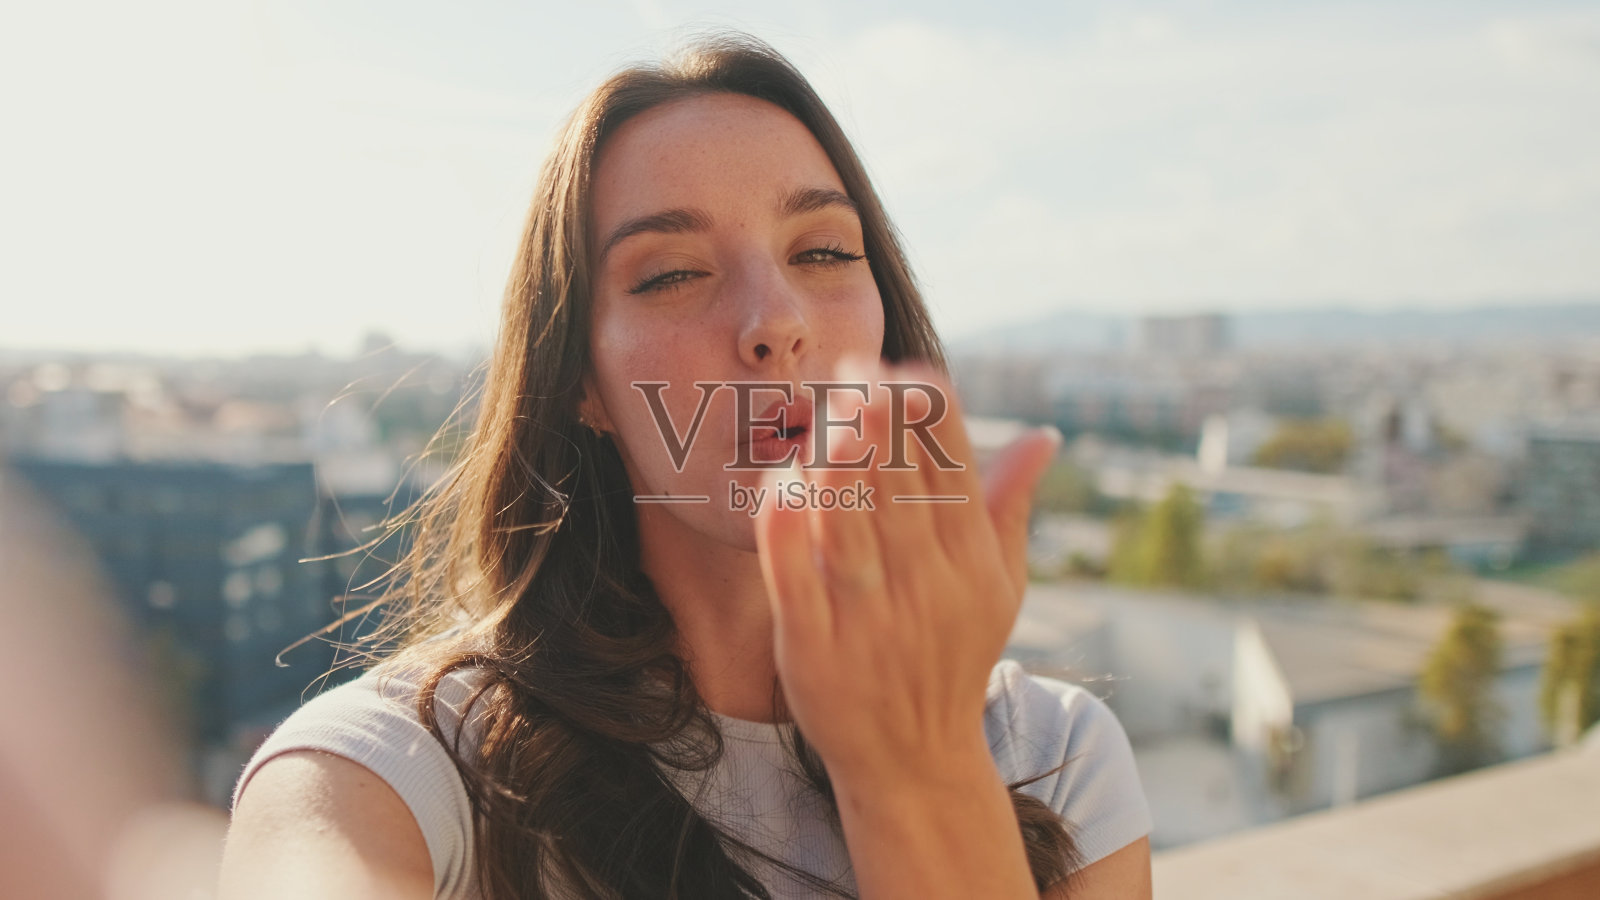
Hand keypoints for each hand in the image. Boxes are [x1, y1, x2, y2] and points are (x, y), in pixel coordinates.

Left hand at [753, 360, 1060, 783]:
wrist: (914, 761)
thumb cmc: (953, 655)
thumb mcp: (1000, 589)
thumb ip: (1010, 506)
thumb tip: (1044, 435)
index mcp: (972, 563)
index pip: (954, 467)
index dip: (926, 409)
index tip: (898, 366)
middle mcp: (927, 588)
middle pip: (900, 484)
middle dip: (878, 418)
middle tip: (851, 366)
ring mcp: (867, 621)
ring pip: (849, 525)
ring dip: (837, 461)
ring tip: (826, 409)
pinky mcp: (813, 651)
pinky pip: (794, 580)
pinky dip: (787, 529)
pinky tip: (782, 482)